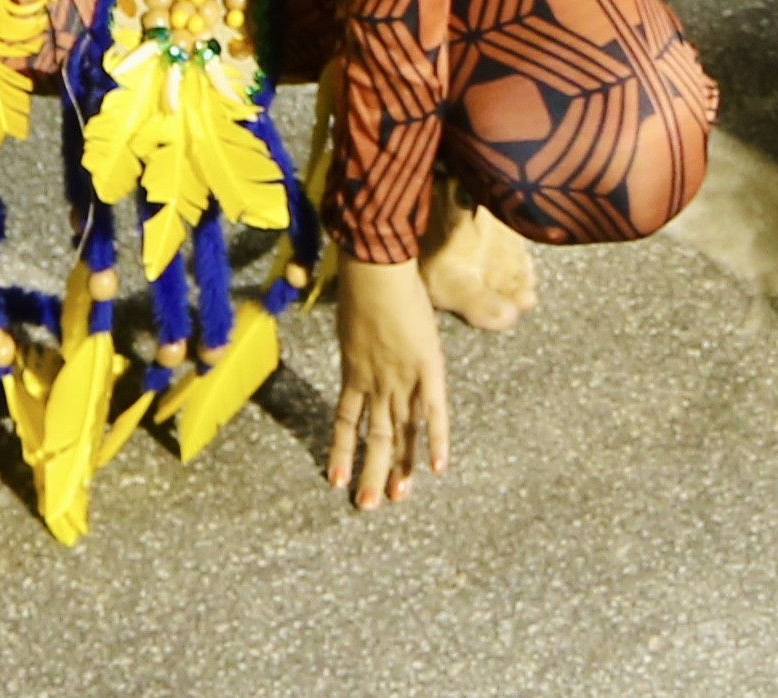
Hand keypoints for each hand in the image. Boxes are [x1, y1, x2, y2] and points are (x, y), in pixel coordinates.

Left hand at [327, 253, 449, 508]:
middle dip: (370, 473)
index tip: (338, 480)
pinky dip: (436, 440)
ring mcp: (401, 378)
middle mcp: (375, 382)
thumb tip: (359, 336)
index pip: (345, 423)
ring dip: (399, 467)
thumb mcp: (351, 318)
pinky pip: (432, 411)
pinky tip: (438, 467)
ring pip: (400, 432)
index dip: (341, 452)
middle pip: (372, 436)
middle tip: (368, 506)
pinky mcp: (427, 368)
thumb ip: (357, 338)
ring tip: (396, 498)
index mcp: (354, 372)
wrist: (376, 270)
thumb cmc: (361, 283)